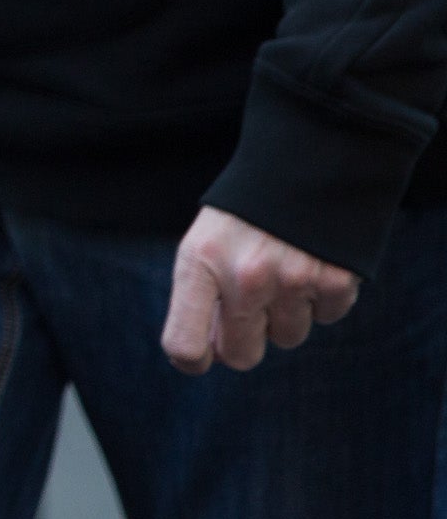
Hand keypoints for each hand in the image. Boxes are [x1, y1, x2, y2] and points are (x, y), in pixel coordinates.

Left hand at [161, 205, 358, 373]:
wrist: (309, 160)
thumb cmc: (246, 212)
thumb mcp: (207, 241)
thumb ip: (203, 295)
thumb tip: (211, 353)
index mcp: (200, 262)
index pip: (184, 344)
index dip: (192, 359)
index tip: (201, 355)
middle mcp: (243, 276)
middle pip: (241, 355)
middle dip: (243, 342)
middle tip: (248, 311)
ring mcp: (292, 281)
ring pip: (287, 337)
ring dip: (285, 314)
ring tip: (283, 269)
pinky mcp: (334, 281)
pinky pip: (326, 317)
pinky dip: (321, 298)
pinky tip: (313, 261)